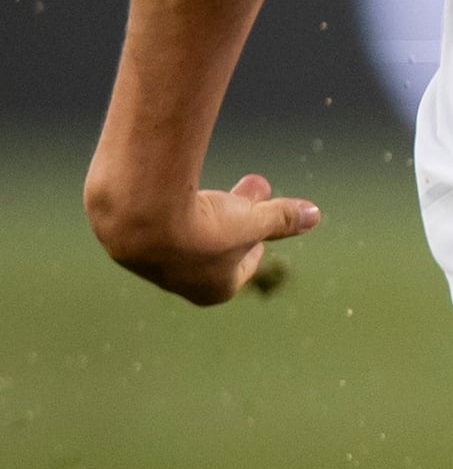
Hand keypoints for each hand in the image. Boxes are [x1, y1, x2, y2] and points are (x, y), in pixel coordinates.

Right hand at [92, 168, 317, 306]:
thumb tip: (313, 216)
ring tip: (214, 179)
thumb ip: (281, 218)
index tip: (260, 226)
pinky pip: (155, 220)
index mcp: (215, 289)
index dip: (255, 244)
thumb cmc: (205, 225)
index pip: (241, 269)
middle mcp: (181, 282)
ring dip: (206, 205)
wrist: (140, 216)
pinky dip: (170, 202)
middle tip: (253, 185)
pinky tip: (171, 184)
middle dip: (238, 214)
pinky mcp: (123, 239)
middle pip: (216, 246)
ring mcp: (150, 262)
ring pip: (185, 232)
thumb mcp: (253, 221)